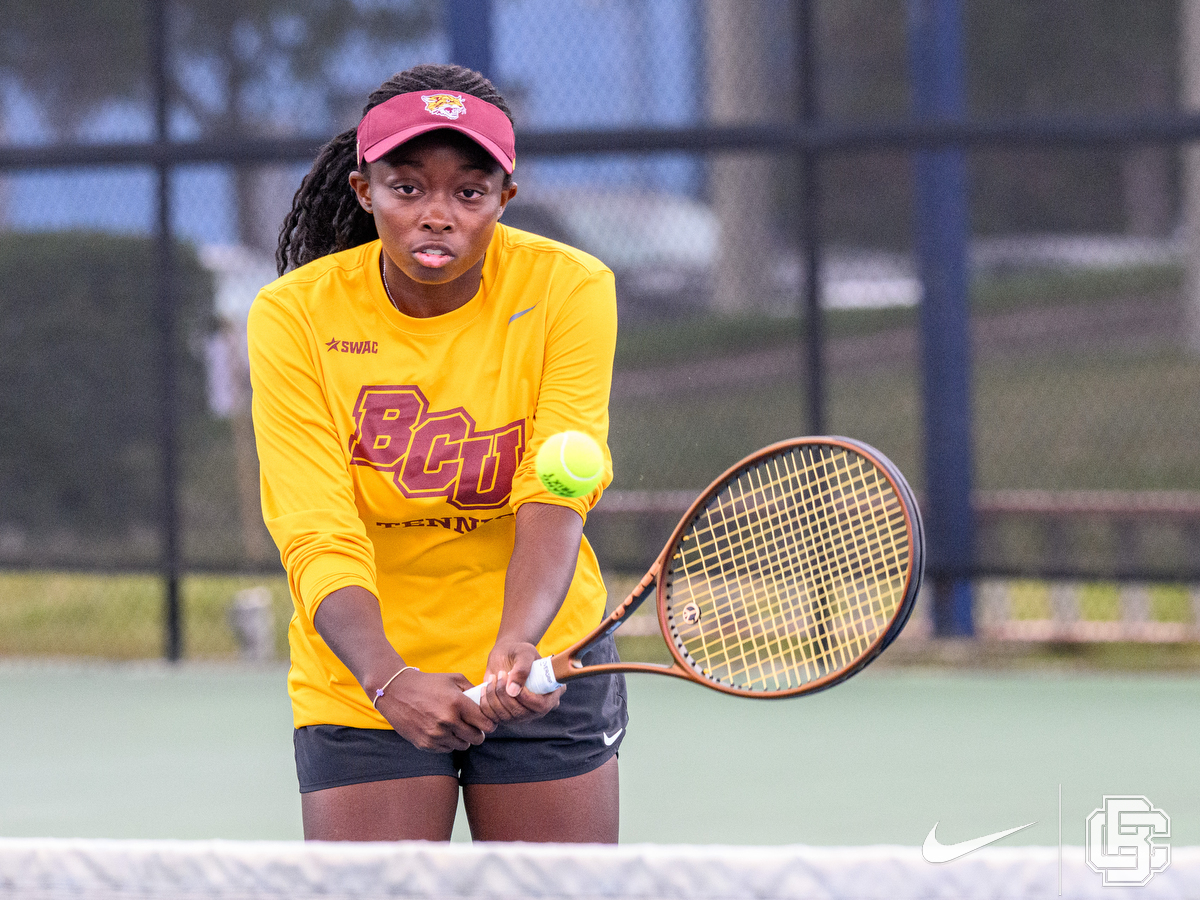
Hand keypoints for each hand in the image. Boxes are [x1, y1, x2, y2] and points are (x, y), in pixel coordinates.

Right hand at [375, 668, 496, 751]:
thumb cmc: (428, 683)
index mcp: (457, 703)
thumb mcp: (453, 679)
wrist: (396, 691)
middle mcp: (448, 721)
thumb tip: (488, 703)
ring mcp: (436, 734)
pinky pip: (446, 749)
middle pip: (476, 738)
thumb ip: (473, 690)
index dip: (489, 724)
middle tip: (473, 727)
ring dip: (462, 738)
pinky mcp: (425, 744)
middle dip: (477, 733)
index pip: (485, 724)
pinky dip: (447, 742)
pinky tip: (442, 731)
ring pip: (462, 746)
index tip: (486, 722)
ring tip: (456, 727)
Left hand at [476, 641, 563, 723]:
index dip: (527, 698)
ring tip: (493, 677)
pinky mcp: (506, 716)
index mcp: (550, 693)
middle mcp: (537, 709)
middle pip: (521, 713)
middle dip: (505, 694)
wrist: (507, 655)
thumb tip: (512, 691)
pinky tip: (485, 688)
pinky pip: (494, 718)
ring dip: (494, 696)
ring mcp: (521, 715)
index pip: (542, 706)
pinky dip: (486, 704)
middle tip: (500, 674)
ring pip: (506, 717)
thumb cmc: (520, 652)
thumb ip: (522, 669)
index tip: (513, 683)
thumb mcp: (524, 653)